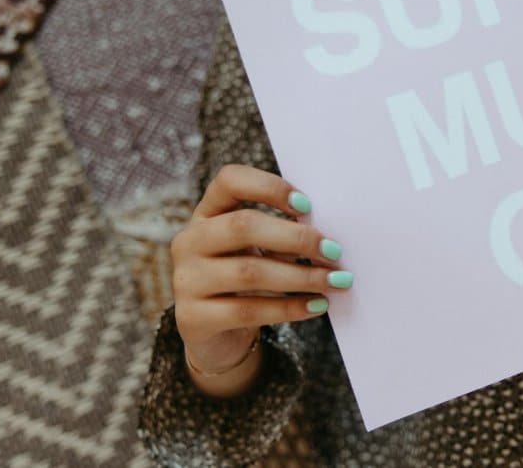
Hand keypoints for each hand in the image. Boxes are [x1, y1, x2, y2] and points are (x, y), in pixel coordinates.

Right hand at [171, 165, 349, 396]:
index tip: (307, 205)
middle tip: (334, 251)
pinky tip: (317, 305)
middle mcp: (189, 241)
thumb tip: (327, 239)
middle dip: (296, 237)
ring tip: (336, 282)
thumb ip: (282, 238)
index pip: (229, 181)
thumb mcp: (258, 253)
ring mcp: (186, 280)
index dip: (269, 187)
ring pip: (250, 272)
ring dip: (302, 276)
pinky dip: (289, 308)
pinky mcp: (192, 318)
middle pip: (243, 226)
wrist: (216, 339)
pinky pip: (248, 310)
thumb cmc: (246, 284)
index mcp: (206, 214)